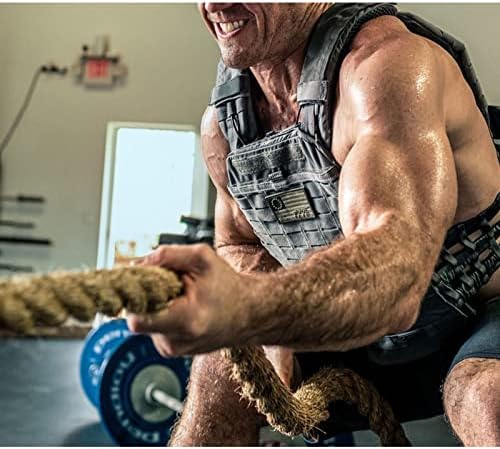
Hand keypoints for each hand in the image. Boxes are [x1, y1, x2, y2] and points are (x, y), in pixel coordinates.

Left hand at [127, 244, 251, 355]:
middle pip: (137, 315)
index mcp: (185, 321)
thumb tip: (138, 262)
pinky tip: (182, 307)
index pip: (136, 319)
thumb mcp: (202, 258)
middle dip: (148, 295)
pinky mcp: (171, 350)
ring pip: (144, 320)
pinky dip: (162, 313)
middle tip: (169, 284)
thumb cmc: (228, 286)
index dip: (134, 297)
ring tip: (181, 296)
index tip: (140, 282)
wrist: (248, 314)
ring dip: (156, 304)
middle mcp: (175, 342)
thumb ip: (168, 255)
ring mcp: (172, 349)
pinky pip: (153, 327)